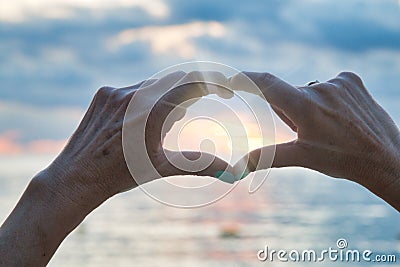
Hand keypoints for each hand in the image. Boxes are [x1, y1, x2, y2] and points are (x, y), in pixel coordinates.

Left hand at [0, 71, 232, 265]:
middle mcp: (134, 95)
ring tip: (155, 127)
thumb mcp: (163, 167)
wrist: (77, 177)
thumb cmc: (120, 175)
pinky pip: (135, 87)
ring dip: (166, 97)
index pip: (192, 84)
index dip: (214, 84)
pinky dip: (146, 98)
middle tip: (181, 119)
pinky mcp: (104, 93)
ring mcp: (116, 92)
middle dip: (188, 94)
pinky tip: (136, 123)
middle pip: (175, 81)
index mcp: (152, 113)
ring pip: (155, 84)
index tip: (225, 92)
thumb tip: (232, 172)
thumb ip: (199, 165)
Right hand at [233, 71, 399, 210]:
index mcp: (305, 106)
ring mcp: (338, 82)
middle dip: (289, 111)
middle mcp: (320, 88)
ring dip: (308, 105)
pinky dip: (327, 98)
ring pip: (307, 91)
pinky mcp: (351, 79)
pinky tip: (341, 115)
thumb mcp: (302, 158)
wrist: (385, 157)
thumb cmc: (342, 160)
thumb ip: (267, 157)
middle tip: (308, 132)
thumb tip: (237, 167)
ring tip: (329, 126)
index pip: (267, 84)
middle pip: (288, 95)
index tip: (233, 79)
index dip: (246, 79)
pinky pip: (326, 85)